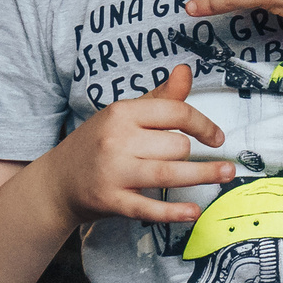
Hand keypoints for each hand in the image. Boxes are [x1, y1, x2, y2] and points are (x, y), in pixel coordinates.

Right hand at [45, 67, 228, 226]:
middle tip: (191, 159)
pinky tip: (194, 211)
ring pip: (170, 173)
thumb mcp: (124, 114)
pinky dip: (173, 212)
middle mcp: (117, 140)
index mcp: (122, 113)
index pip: (176, 112)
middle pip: (176, 146)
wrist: (56, 182)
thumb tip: (186, 70)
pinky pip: (149, 208)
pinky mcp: (111, 200)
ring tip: (226, 174)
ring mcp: (113, 172)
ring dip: (204, 175)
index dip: (204, 124)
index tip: (216, 137)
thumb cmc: (98, 143)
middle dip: (191, 154)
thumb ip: (160, 96)